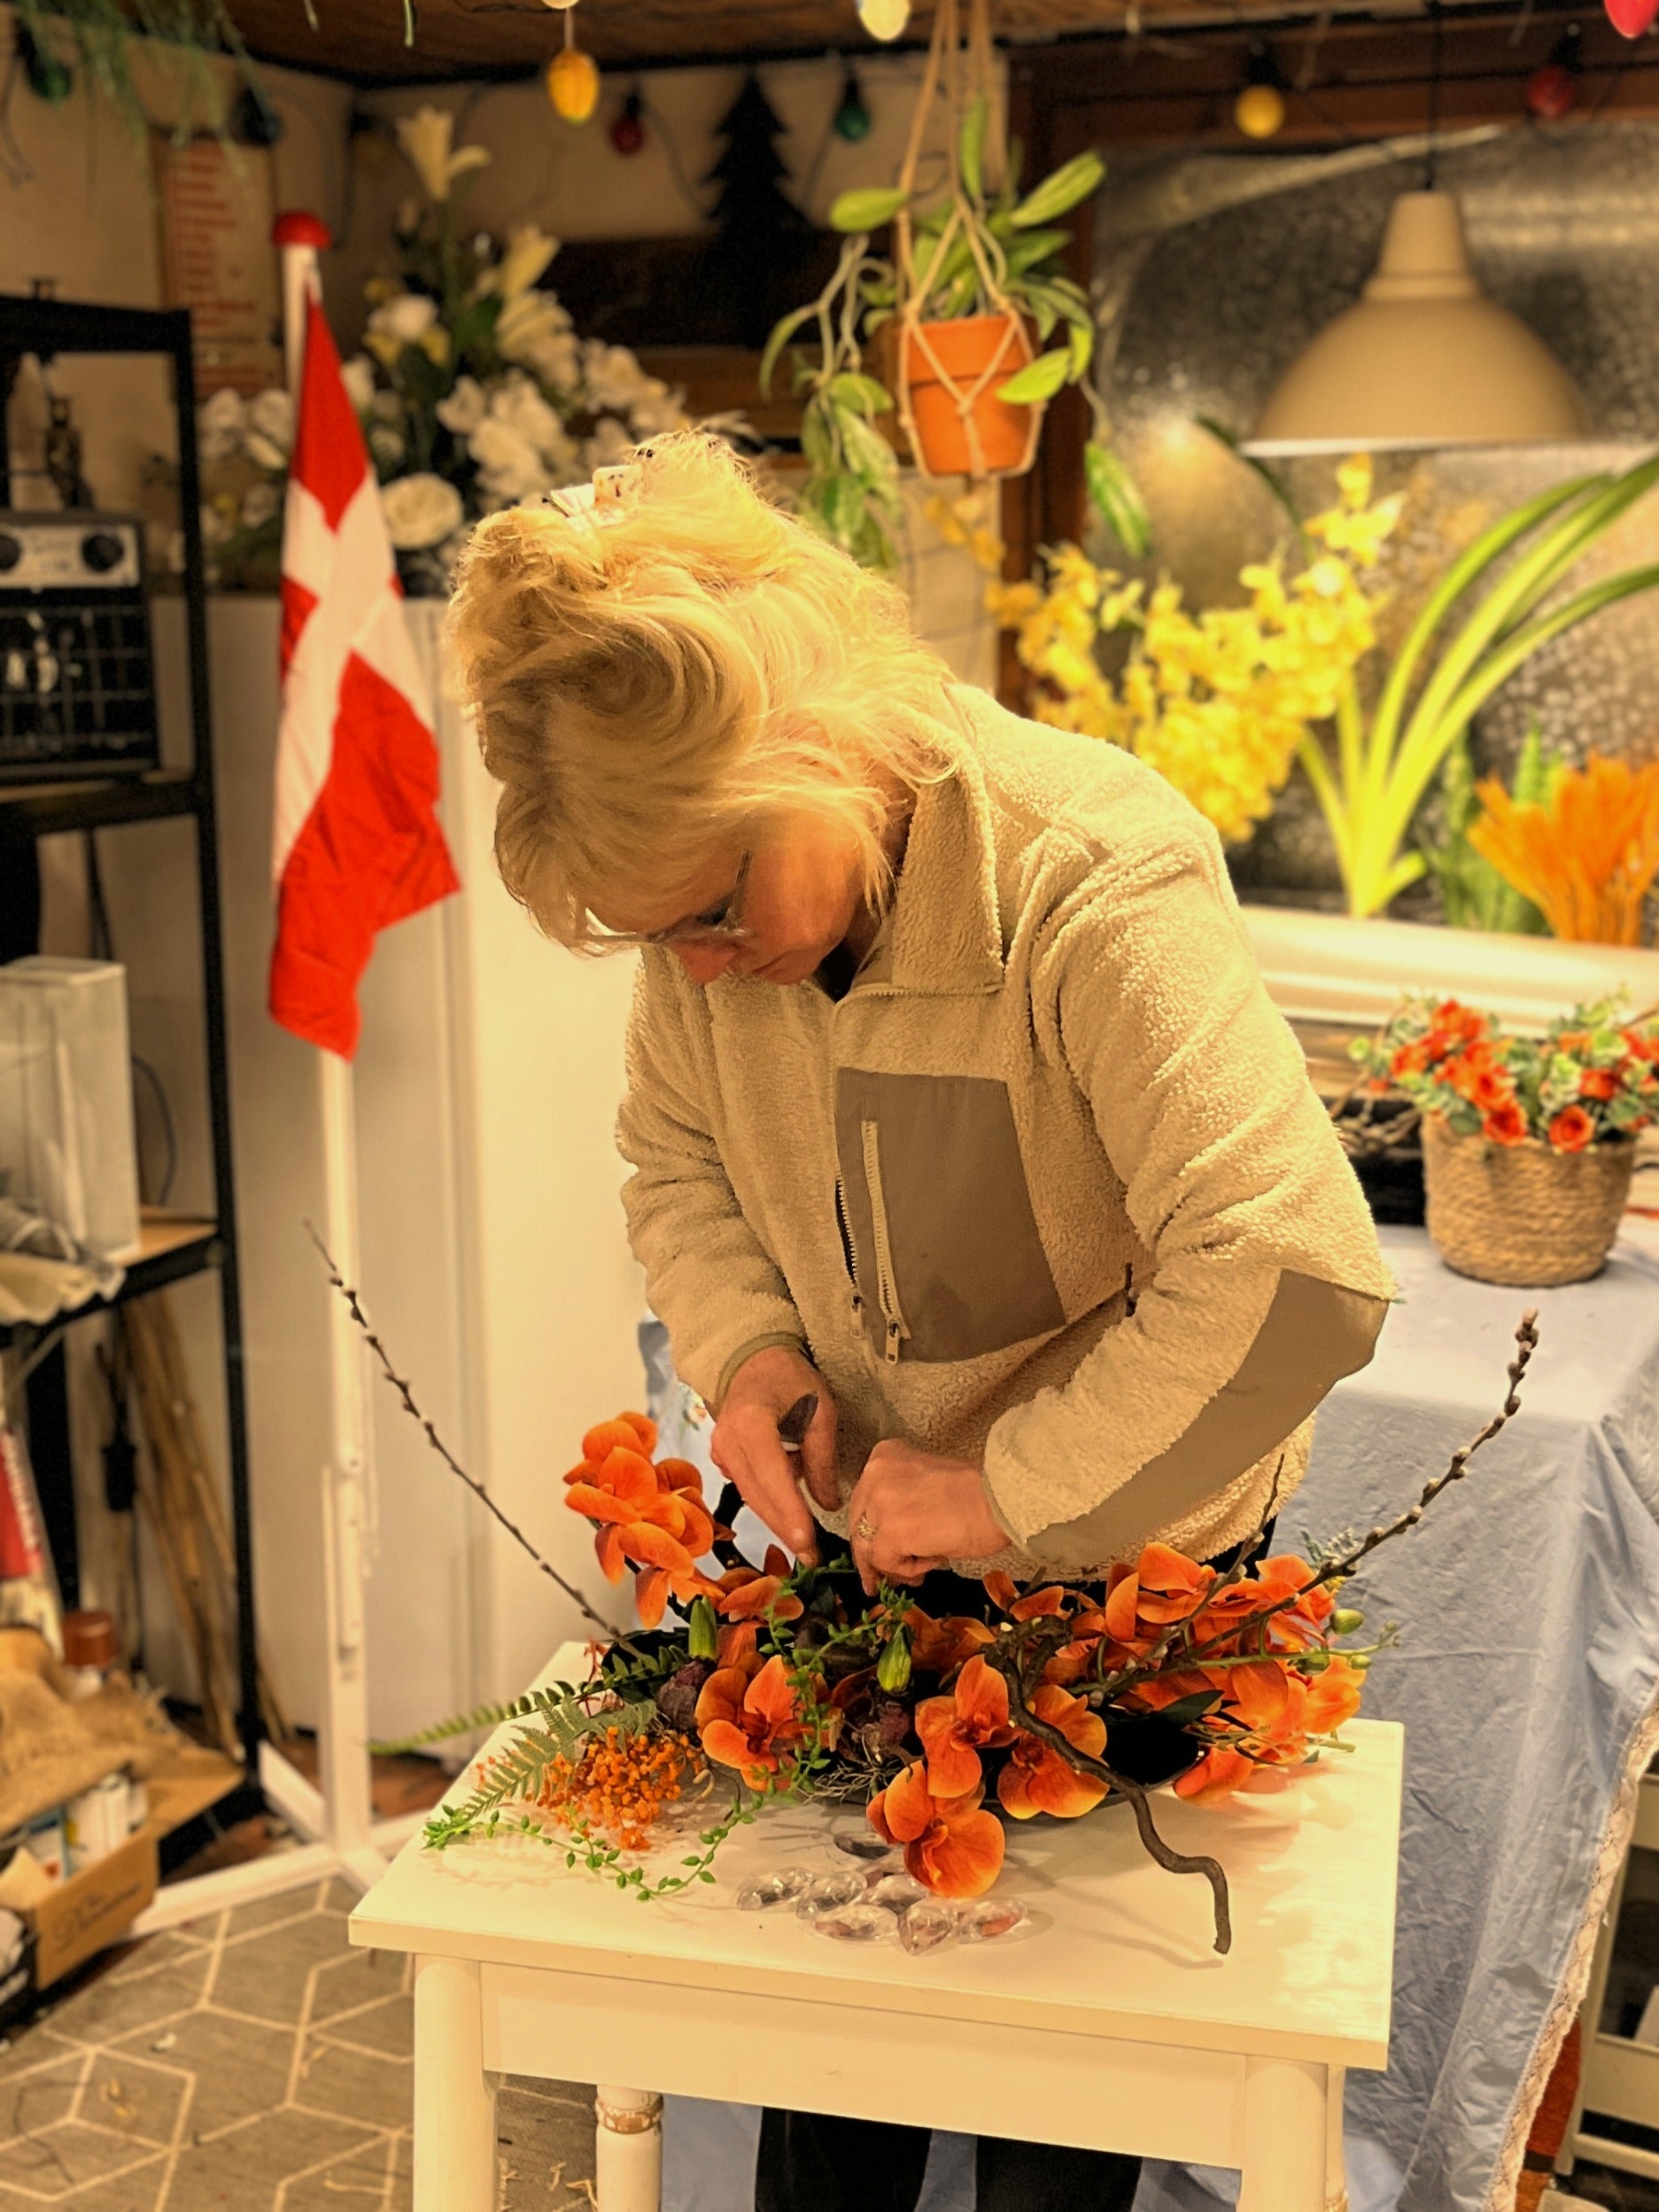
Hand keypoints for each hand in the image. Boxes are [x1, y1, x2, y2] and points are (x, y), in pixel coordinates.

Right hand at [711, 1346, 838, 1566]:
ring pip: (751, 1497)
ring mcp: (720, 1451)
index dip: (790, 1513)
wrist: (752, 1360)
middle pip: (758, 1495)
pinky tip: (790, 1520)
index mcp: (752, 1423)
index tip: (808, 1543)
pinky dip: (769, 1504)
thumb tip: (828, 1504)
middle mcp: (728, 1441)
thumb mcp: (820, 1409)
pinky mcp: (722, 1458)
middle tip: (811, 1557)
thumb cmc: (791, 1379)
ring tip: (804, 1547)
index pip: (772, 1477)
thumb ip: (822, 1458)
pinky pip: (747, 1488)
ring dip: (777, 1522)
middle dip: (784, 1529)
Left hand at [846, 1442, 1007, 1594]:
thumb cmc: (977, 1492)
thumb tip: (894, 1544)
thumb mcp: (926, 1482)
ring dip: (891, 1568)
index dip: (872, 1529)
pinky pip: (886, 1562)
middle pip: (860, 1525)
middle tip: (878, 1580)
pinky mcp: (890, 1533)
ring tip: (912, 1579)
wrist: (1000, 1499)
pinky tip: (932, 1563)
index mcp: (884, 1456)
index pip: (865, 1501)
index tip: (877, 1549)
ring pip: (869, 1548)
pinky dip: (907, 1570)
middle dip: (871, 1556)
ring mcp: (879, 1504)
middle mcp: (875, 1475)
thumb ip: (903, 1503)